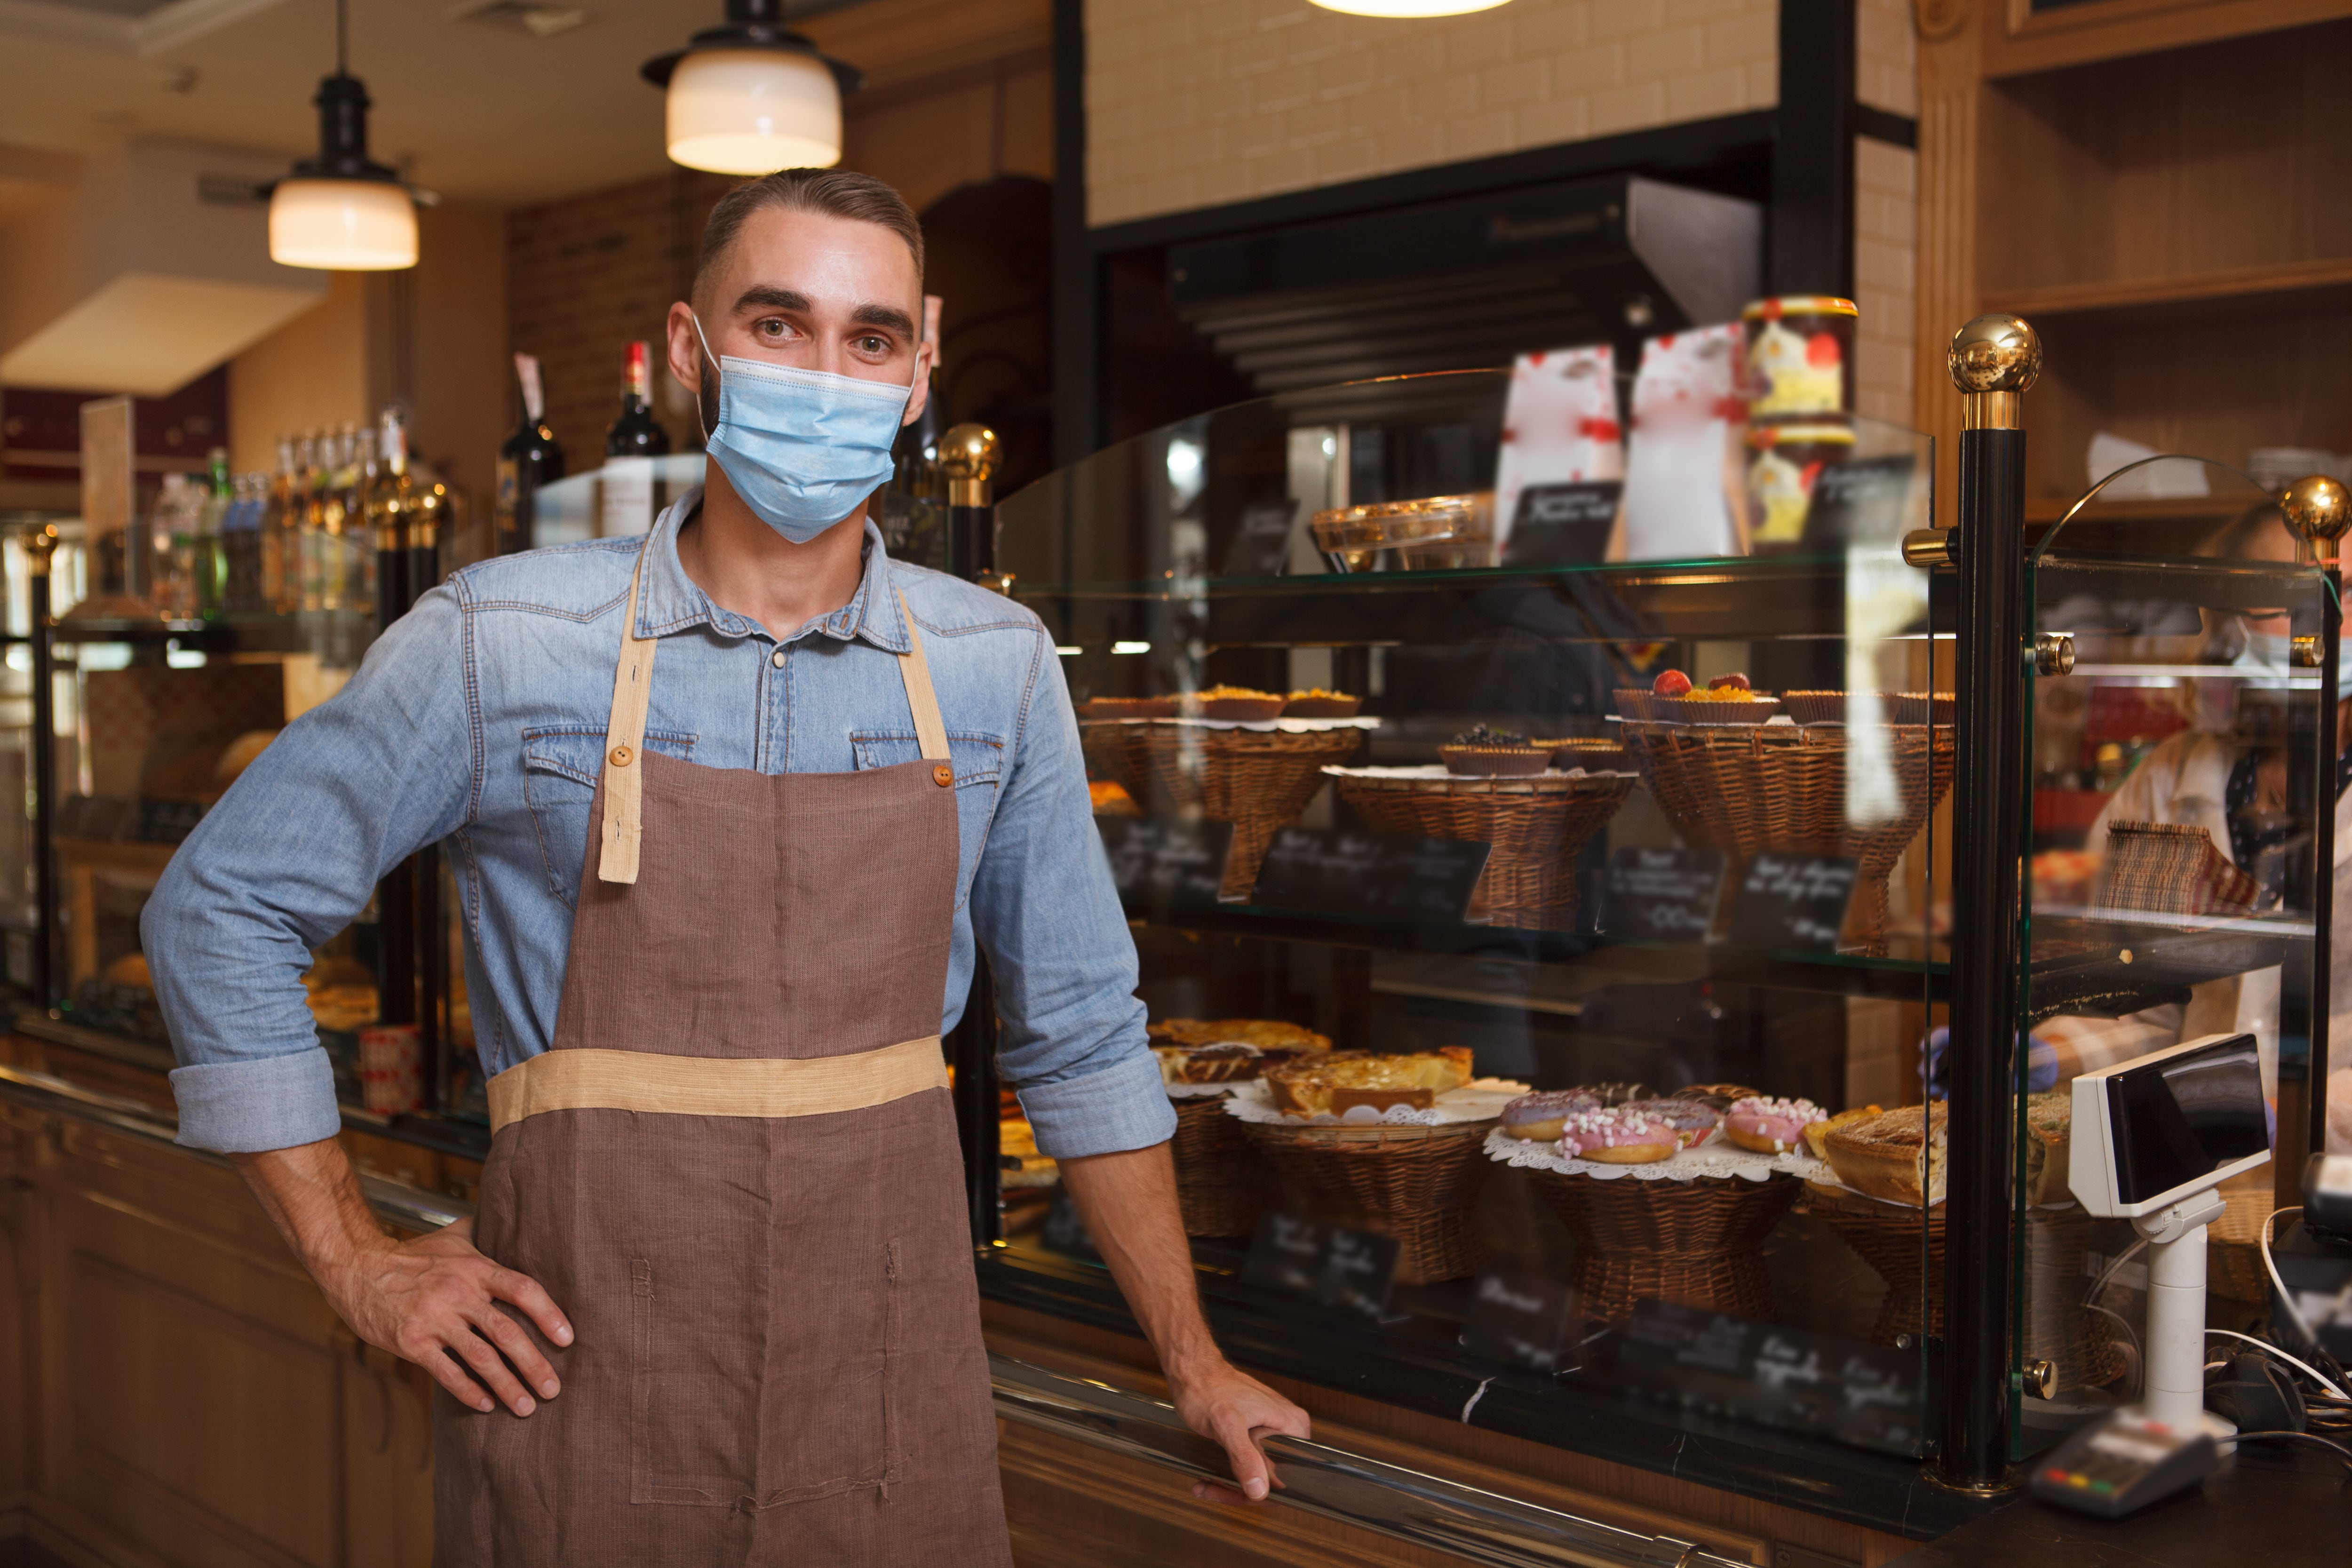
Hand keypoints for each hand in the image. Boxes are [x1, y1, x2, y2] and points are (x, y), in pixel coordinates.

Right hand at [323, 1216, 573, 1416]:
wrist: (358, 1269)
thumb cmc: (414, 1255)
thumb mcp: (454, 1237)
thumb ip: (487, 1233)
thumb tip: (519, 1218)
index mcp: (476, 1268)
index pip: (522, 1289)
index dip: (548, 1314)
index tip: (567, 1339)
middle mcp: (459, 1293)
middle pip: (507, 1333)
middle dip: (534, 1364)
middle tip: (554, 1389)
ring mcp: (435, 1319)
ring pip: (481, 1358)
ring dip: (507, 1386)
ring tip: (527, 1407)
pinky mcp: (412, 1342)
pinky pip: (447, 1372)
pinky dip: (469, 1392)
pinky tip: (486, 1405)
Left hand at [1167, 1355, 1311, 1504]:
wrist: (1192, 1372)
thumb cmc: (1208, 1389)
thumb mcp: (1227, 1426)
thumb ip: (1245, 1458)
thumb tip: (1259, 1490)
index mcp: (1291, 1425)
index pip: (1292, 1476)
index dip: (1265, 1493)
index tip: (1238, 1494)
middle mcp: (1287, 1429)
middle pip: (1273, 1479)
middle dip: (1241, 1490)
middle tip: (1213, 1488)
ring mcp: (1272, 1432)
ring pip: (1259, 1474)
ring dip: (1231, 1484)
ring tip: (1206, 1483)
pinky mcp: (1257, 1434)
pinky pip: (1249, 1463)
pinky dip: (1229, 1473)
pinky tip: (1209, 1476)